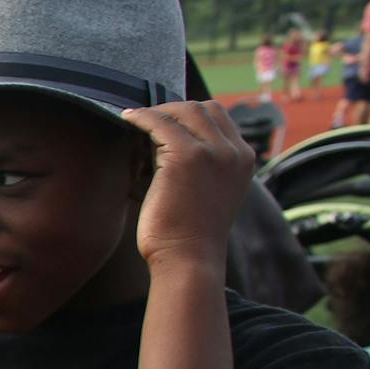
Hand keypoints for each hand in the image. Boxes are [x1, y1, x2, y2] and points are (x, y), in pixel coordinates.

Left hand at [122, 101, 253, 275]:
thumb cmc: (187, 236)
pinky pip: (159, 123)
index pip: (219, 116)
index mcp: (243, 159)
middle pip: (201, 108)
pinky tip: (126, 120)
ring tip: (133, 124)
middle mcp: (234, 151)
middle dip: (170, 110)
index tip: (163, 121)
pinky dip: (141, 118)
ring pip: (181, 112)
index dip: (188, 114)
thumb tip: (158, 146)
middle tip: (144, 120)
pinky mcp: (187, 157)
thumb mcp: (205, 194)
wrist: (188, 260)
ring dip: (155, 114)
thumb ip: (199, 168)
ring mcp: (213, 151)